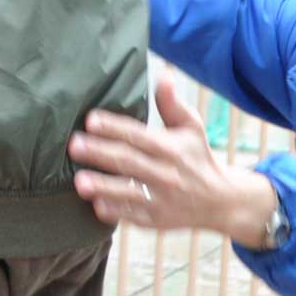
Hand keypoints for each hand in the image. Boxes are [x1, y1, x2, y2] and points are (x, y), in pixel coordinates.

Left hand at [68, 72, 278, 241]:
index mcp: (172, 148)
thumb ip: (172, 103)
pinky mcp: (156, 220)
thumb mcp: (191, 128)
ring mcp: (162, 200)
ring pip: (129, 192)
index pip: (139, 135)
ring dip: (104, 186)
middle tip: (74, 145)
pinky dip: (115, 211)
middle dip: (100, 153)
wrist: (221, 201)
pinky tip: (95, 204)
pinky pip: (133, 216)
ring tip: (79, 181)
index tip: (91, 119)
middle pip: (130, 162)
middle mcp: (167, 174)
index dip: (115, 127)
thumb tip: (164, 74)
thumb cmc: (198, 157)